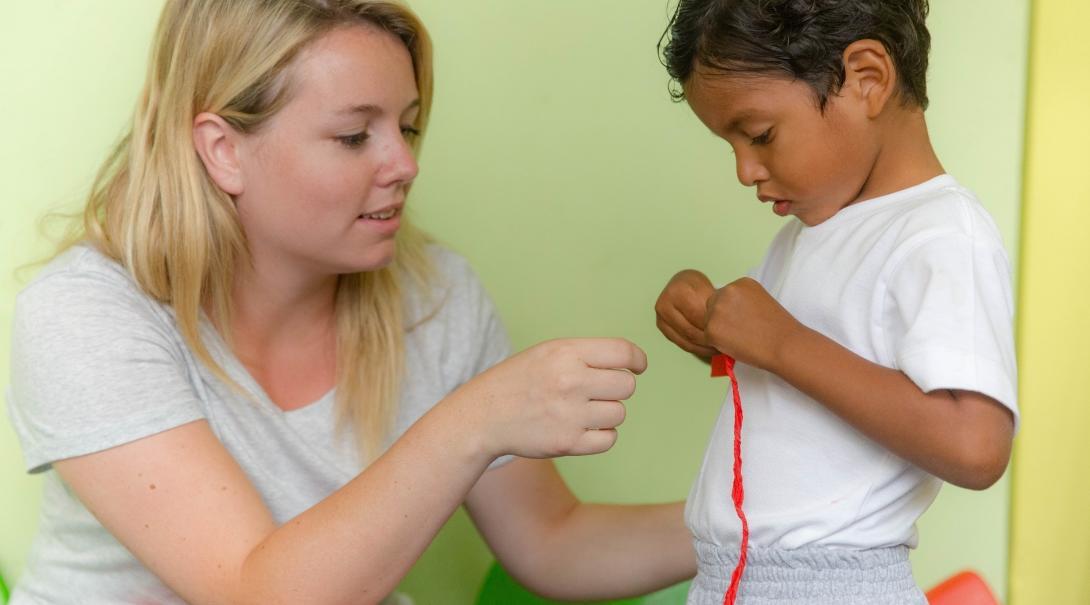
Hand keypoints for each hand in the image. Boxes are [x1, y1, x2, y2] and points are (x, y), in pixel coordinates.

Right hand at [452, 338, 647, 459]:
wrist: (484, 415)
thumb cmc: (520, 381)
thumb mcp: (548, 352)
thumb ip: (587, 354)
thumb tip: (632, 363)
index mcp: (566, 353)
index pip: (624, 353)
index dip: (637, 360)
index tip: (637, 367)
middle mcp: (570, 381)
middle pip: (627, 386)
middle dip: (616, 388)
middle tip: (595, 391)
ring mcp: (570, 414)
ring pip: (620, 413)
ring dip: (606, 413)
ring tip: (581, 410)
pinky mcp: (568, 443)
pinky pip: (609, 439)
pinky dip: (601, 435)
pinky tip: (582, 428)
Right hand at [654, 270, 718, 359]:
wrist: (682, 283)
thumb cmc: (699, 286)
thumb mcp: (709, 290)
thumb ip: (716, 308)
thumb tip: (725, 328)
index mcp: (678, 292)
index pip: (699, 316)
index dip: (714, 326)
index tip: (728, 333)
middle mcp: (665, 304)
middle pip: (691, 330)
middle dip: (709, 340)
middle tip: (725, 345)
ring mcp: (661, 316)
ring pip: (686, 340)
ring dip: (703, 347)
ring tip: (718, 348)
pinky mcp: (661, 326)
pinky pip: (680, 343)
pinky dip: (696, 348)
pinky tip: (708, 349)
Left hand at [704, 277, 803, 370]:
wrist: (784, 344)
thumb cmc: (778, 328)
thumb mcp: (760, 300)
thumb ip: (741, 301)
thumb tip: (726, 313)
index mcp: (740, 283)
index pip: (724, 296)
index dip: (732, 311)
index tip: (745, 321)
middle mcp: (726, 291)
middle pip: (712, 305)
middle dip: (721, 318)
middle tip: (740, 331)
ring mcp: (717, 310)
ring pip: (708, 321)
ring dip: (719, 331)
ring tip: (741, 338)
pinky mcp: (711, 329)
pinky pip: (708, 337)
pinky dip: (718, 344)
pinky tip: (736, 345)